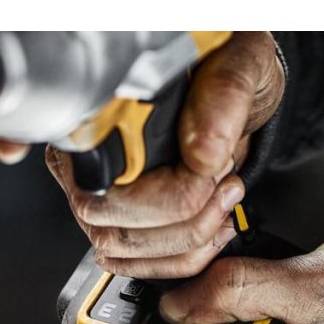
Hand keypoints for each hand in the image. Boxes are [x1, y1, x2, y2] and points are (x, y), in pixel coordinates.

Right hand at [43, 32, 284, 278]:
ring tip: (223, 202)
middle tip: (225, 183)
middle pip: (102, 219)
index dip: (165, 191)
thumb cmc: (227, 63)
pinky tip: (211, 230)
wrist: (237, 87)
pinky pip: (130, 262)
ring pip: (116, 248)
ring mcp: (96, 190)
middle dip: (180, 217)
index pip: (104, 173)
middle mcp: (84, 150)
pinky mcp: (117, 218)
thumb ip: (223, 96)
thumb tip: (202, 155)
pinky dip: (180, 259)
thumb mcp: (239, 61)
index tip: (213, 171)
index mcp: (96, 107)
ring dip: (185, 241)